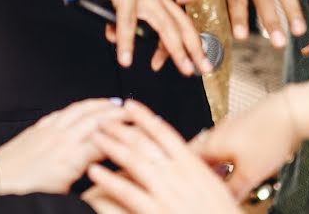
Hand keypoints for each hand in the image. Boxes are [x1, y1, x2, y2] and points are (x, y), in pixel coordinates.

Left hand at [0, 98, 125, 194]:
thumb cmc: (23, 195)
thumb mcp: (62, 197)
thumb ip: (86, 186)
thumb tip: (104, 187)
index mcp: (71, 158)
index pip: (106, 141)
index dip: (125, 136)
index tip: (139, 132)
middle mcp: (61, 140)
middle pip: (96, 119)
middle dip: (117, 113)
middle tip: (133, 111)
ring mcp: (48, 132)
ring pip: (78, 110)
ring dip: (97, 104)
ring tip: (111, 103)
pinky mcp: (35, 130)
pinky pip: (60, 113)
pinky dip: (75, 108)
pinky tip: (79, 109)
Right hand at [76, 0, 211, 75]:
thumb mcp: (120, 2)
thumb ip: (120, 22)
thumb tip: (117, 39)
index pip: (179, 24)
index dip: (186, 45)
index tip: (189, 64)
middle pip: (181, 25)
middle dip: (194, 49)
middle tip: (202, 68)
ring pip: (164, 26)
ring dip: (173, 50)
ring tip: (179, 68)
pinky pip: (128, 22)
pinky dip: (127, 41)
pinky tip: (126, 57)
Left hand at [87, 101, 241, 213]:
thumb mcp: (214, 185)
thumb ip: (195, 167)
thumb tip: (186, 152)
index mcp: (192, 165)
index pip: (164, 132)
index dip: (144, 116)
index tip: (130, 105)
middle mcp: (177, 174)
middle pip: (143, 142)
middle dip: (120, 128)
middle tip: (103, 119)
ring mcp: (165, 192)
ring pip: (133, 160)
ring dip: (111, 146)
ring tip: (95, 137)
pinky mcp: (155, 211)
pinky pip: (127, 191)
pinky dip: (109, 180)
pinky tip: (95, 171)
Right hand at [191, 87, 302, 201]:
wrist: (289, 113)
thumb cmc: (270, 136)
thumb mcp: (250, 174)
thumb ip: (234, 189)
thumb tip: (227, 199)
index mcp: (212, 143)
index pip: (189, 161)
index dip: (189, 176)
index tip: (193, 186)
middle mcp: (216, 132)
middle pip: (199, 154)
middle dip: (202, 170)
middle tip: (206, 183)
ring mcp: (229, 127)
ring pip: (214, 148)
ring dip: (214, 164)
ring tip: (222, 177)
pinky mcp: (242, 125)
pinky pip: (226, 142)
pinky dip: (226, 155)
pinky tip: (237, 163)